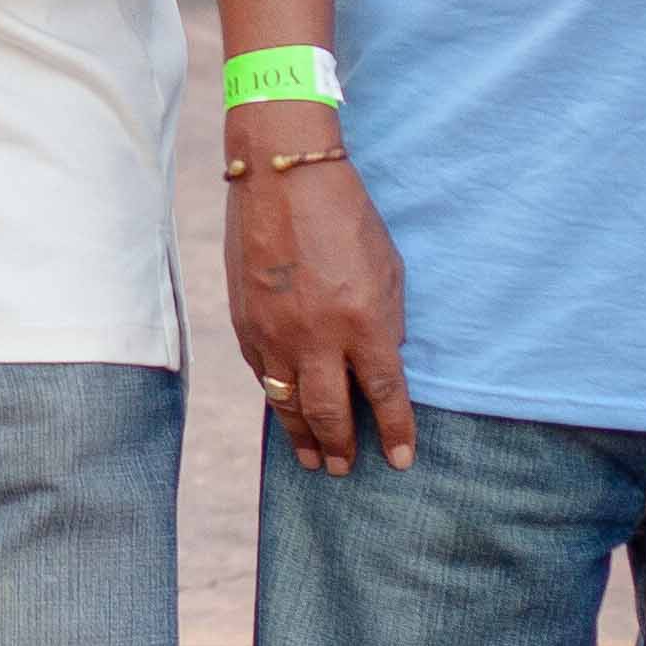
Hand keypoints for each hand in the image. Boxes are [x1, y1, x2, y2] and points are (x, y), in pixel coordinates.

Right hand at [224, 131, 411, 472]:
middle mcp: (317, 336)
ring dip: (303, 437)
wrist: (279, 176)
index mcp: (363, 320)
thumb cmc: (345, 215)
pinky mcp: (245, 323)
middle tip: (345, 469)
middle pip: (332, 412)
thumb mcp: (387, 266)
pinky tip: (286, 411)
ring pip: (289, 404)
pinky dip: (276, 399)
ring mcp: (275, 333)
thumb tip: (381, 361)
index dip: (395, 432)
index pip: (385, 395)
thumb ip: (387, 320)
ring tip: (313, 460)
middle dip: (342, 447)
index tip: (400, 460)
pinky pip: (263, 376)